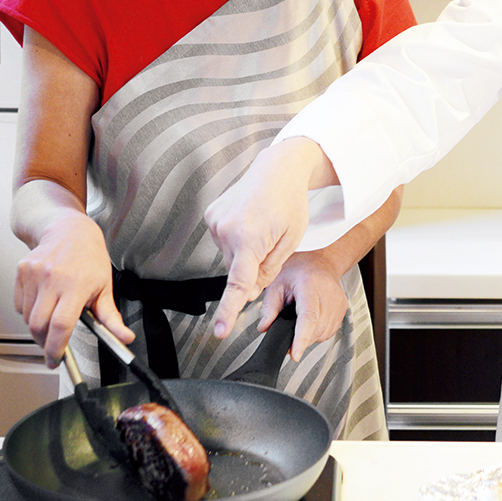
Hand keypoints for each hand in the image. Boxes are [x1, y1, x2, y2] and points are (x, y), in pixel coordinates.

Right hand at [13, 206, 133, 366]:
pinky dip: (29, 312)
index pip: (61, 325)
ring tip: (52, 318)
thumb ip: (112, 318)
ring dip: (37, 327)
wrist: (69, 230)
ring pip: (28, 318)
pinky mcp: (22, 272)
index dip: (56, 347)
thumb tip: (125, 338)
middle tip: (53, 346)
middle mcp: (53, 278)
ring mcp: (35, 274)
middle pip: (39, 326)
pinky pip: (20, 305)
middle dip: (44, 343)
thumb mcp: (105, 287)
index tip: (56, 359)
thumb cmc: (89, 256)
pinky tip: (43, 302)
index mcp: (76, 284)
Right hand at [204, 138, 334, 337]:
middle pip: (237, 270)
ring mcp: (215, 221)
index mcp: (250, 238)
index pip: (238, 284)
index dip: (228, 311)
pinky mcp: (211, 215)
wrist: (278, 168)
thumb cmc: (290, 202)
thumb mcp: (290, 241)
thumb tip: (250, 292)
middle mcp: (226, 230)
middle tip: (271, 241)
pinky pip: (223, 241)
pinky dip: (236, 239)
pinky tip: (249, 221)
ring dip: (245, 251)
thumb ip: (269, 270)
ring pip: (230, 256)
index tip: (219, 332)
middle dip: (253, 266)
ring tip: (261, 226)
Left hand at [258, 249, 348, 360]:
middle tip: (288, 332)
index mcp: (310, 285)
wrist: (319, 261)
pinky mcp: (343, 308)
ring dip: (310, 335)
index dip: (302, 338)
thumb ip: (269, 307)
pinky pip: (330, 330)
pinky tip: (311, 320)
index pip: (309, 316)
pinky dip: (318, 331)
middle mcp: (328, 293)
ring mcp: (339, 302)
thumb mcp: (277, 283)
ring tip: (300, 319)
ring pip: (324, 333)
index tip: (294, 354)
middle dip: (301, 338)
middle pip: (316, 329)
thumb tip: (264, 328)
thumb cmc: (298, 269)